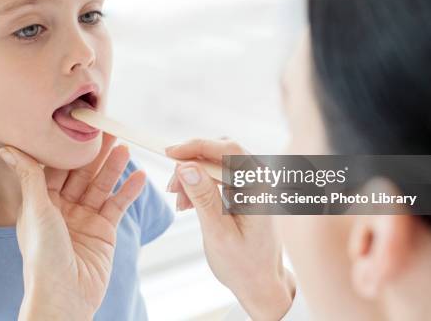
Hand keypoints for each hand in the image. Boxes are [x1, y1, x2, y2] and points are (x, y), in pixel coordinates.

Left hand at [0, 133, 145, 319]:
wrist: (65, 295)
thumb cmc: (43, 255)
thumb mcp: (35, 210)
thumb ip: (29, 175)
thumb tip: (5, 148)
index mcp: (42, 202)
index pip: (58, 168)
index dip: (69, 148)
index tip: (81, 127)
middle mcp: (63, 208)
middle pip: (82, 174)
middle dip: (96, 154)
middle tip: (110, 130)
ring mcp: (85, 219)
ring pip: (101, 186)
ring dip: (114, 168)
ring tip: (125, 148)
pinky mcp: (104, 230)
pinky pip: (118, 205)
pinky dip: (129, 191)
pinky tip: (139, 176)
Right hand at [166, 138, 295, 319]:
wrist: (261, 284)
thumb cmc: (244, 265)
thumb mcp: (218, 234)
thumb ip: (203, 198)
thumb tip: (185, 167)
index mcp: (260, 188)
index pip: (229, 150)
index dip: (198, 146)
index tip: (170, 153)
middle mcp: (259, 180)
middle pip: (220, 152)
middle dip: (191, 164)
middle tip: (171, 188)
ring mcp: (251, 184)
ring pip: (215, 163)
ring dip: (193, 177)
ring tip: (179, 203)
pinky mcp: (242, 191)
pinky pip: (216, 176)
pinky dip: (199, 185)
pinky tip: (188, 204)